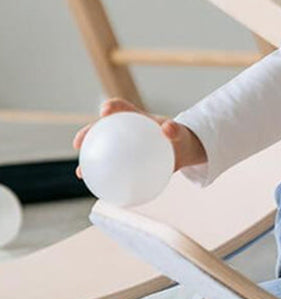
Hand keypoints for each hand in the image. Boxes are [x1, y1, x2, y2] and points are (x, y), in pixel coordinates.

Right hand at [73, 98, 205, 177]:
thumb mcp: (179, 133)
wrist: (182, 151)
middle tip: (79, 143)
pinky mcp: (127, 161)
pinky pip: (114, 168)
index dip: (111, 107)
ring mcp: (124, 146)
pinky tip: (102, 190)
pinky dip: (107, 177)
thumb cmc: (178, 138)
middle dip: (87, 133)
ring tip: (81, 172)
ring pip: (102, 150)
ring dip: (89, 160)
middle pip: (101, 129)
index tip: (105, 112)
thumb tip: (168, 129)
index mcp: (136, 117)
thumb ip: (174, 130)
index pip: (121, 108)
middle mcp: (125, 130)